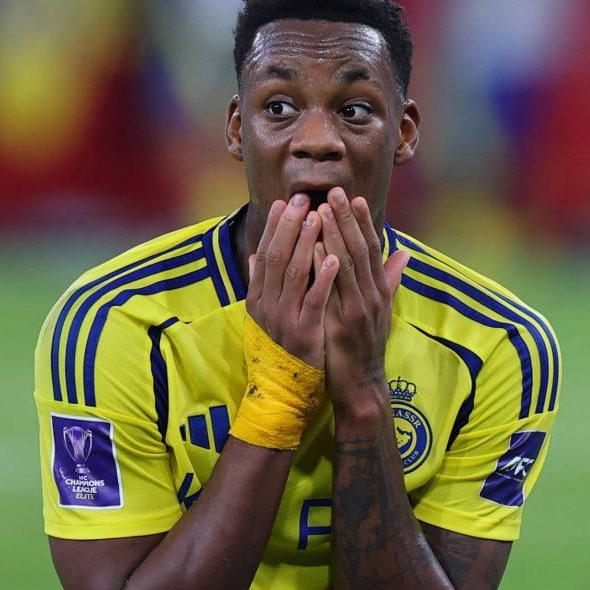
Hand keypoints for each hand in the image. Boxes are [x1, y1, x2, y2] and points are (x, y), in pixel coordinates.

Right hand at [246, 196, 333, 367]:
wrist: (282, 391)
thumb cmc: (279, 348)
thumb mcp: (264, 316)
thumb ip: (261, 285)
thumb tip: (254, 254)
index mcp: (258, 298)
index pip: (265, 254)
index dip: (275, 227)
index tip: (285, 201)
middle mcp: (267, 306)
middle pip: (277, 257)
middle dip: (290, 226)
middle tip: (302, 198)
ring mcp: (284, 320)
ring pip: (294, 274)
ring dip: (306, 244)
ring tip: (318, 218)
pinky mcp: (304, 334)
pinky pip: (314, 302)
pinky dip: (323, 279)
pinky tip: (335, 259)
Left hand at [318, 189, 407, 412]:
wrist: (362, 385)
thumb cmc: (366, 347)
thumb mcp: (381, 311)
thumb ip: (389, 280)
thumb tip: (405, 253)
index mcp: (379, 290)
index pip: (372, 248)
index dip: (363, 222)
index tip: (353, 197)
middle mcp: (373, 295)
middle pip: (361, 249)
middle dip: (347, 219)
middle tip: (334, 192)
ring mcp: (360, 308)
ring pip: (348, 264)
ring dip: (335, 234)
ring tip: (322, 209)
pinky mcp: (346, 323)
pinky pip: (335, 288)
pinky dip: (325, 266)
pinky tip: (314, 247)